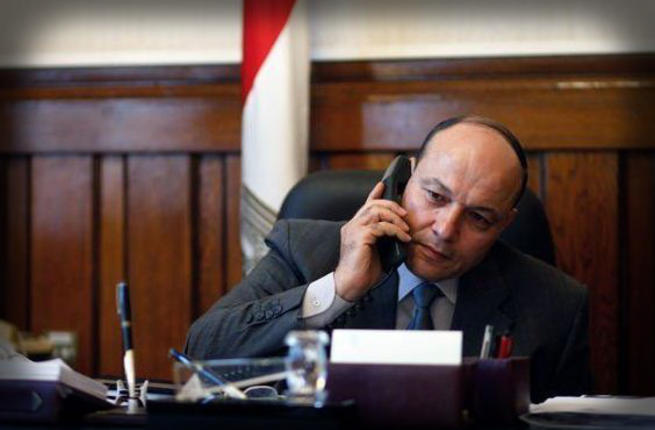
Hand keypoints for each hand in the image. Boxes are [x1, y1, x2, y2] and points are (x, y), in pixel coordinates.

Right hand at [334, 182, 410, 301]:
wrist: (350, 285)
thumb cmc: (363, 271)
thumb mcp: (377, 250)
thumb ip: (384, 238)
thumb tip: (402, 233)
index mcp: (355, 227)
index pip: (365, 205)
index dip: (375, 193)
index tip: (383, 184)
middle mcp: (352, 225)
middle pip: (373, 204)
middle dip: (392, 206)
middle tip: (405, 214)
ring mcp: (354, 230)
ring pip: (377, 211)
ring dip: (395, 218)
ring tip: (406, 228)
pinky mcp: (359, 237)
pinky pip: (381, 227)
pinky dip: (395, 230)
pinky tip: (403, 238)